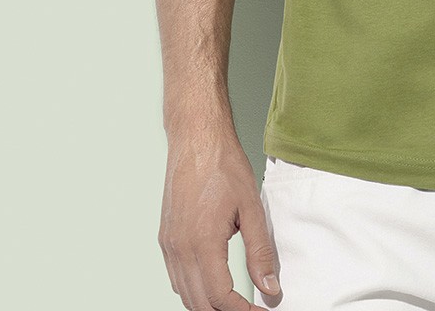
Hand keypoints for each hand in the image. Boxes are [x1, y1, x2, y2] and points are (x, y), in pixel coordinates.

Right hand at [158, 130, 281, 309]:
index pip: (219, 297)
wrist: (197, 140)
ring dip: (207, 303)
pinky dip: (193, 289)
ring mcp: (168, 244)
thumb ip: (260, 251)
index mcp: (203, 242)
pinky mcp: (165, 238)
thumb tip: (269, 287)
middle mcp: (180, 248)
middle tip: (249, 308)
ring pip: (184, 294)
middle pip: (199, 303)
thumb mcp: (251, 208)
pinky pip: (176, 277)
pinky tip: (212, 282)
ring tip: (234, 301)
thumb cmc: (224, 166)